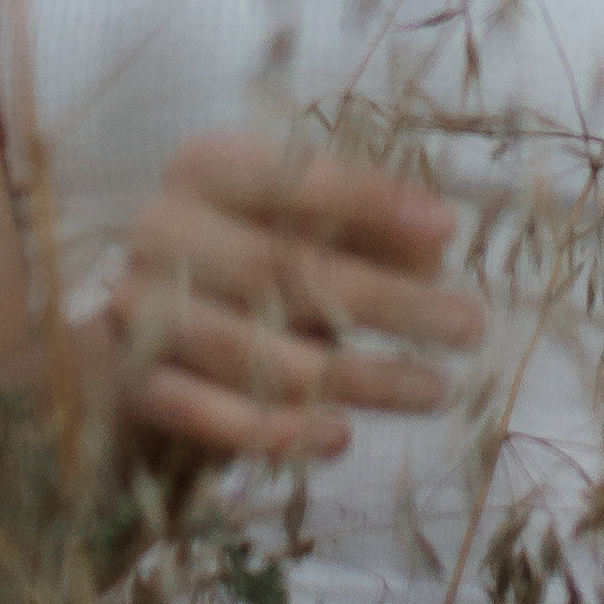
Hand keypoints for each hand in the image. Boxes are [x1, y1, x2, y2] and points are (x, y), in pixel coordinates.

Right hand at [105, 132, 486, 464]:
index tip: (449, 228)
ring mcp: (137, 308)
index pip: (290, 177)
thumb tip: (433, 244)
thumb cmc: (256, 254)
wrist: (158, 326)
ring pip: (253, 351)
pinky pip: (204, 415)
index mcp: (206, 167)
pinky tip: (341, 436)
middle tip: (469, 326)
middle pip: (277, 268)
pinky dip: (275, 431)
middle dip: (385, 301)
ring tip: (435, 389)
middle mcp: (160, 228)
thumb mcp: (309, 227)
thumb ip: (367, 227)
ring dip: (354, 377)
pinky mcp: (133, 382)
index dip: (369, 200)